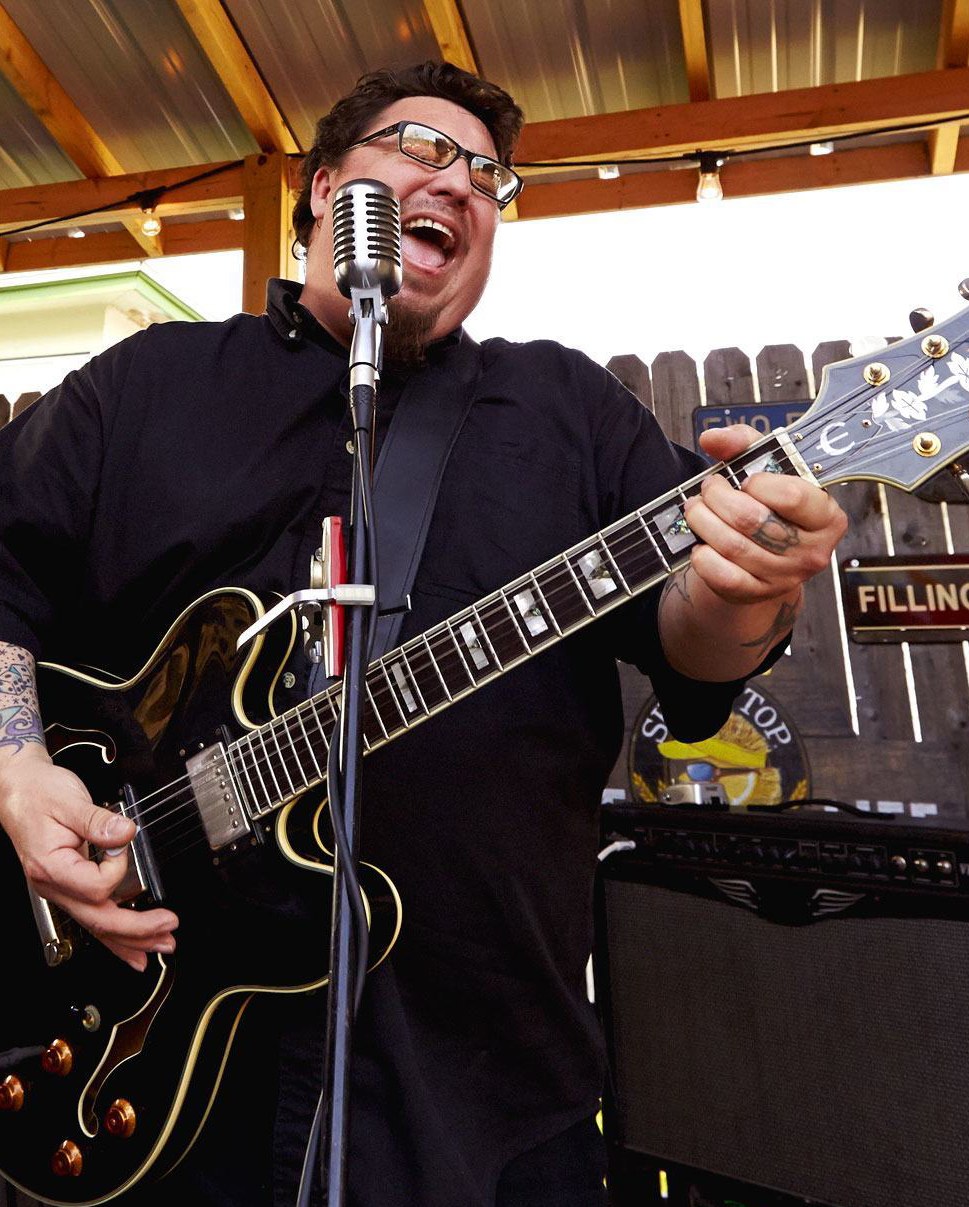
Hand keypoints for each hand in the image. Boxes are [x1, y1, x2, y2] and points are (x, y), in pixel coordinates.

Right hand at [0, 747, 178, 970]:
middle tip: (168, 929)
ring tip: (159, 945)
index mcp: (51, 866)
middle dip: (137, 929)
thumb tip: (125, 833)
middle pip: (98, 920)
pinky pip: (93, 916)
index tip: (123, 843)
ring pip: (97, 925)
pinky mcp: (70, 885)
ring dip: (131, 939)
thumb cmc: (38, 794)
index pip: (95, 886)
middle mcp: (54, 885)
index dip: (118, 868)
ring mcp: (60, 889)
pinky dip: (115, 936)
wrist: (19, 790)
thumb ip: (98, 820)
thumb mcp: (69, 801)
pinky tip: (133, 948)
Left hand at [686, 424, 847, 604]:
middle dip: (718, 498)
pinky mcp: (757, 593)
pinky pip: (723, 576)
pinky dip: (703, 557)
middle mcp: (812, 551)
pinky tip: (700, 544)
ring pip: (732, 546)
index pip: (794, 496)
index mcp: (826, 516)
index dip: (760, 483)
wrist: (764, 557)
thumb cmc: (770, 506)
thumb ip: (744, 444)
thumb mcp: (766, 468)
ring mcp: (785, 577)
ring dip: (703, 522)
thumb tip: (714, 439)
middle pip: (753, 520)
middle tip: (707, 489)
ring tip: (695, 509)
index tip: (745, 479)